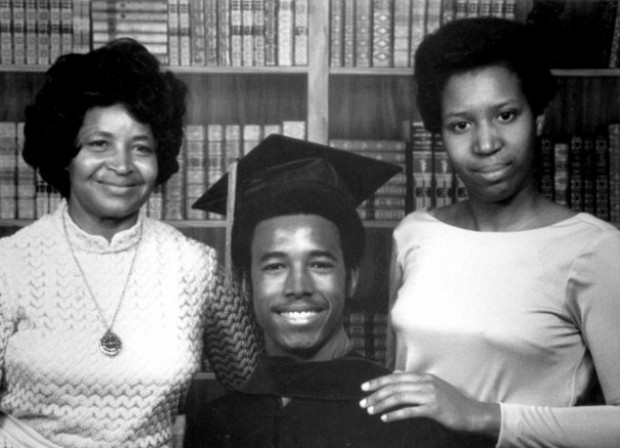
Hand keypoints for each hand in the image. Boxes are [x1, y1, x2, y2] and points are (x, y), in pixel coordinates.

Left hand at [359, 371, 499, 436]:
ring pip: (399, 397)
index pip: (395, 377)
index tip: (365, 388)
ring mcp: (429, 394)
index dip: (378, 382)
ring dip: (382, 404)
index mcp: (423, 376)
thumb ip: (414, 379)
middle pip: (394, 386)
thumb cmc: (451, 402)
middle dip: (376, 394)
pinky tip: (385, 418)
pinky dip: (395, 414)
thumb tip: (396, 373)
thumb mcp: (433, 385)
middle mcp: (425, 382)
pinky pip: (409, 411)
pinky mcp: (433, 408)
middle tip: (362, 402)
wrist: (472, 414)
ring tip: (370, 410)